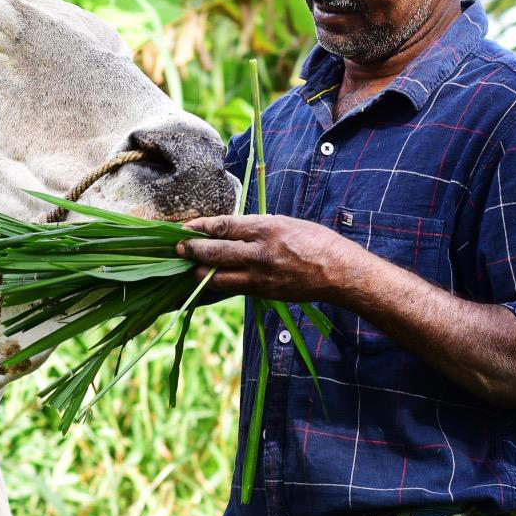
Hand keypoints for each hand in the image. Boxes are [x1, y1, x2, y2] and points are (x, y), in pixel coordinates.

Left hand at [175, 214, 353, 301]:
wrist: (339, 273)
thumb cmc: (315, 241)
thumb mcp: (284, 222)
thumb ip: (255, 226)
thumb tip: (226, 229)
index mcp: (266, 229)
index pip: (223, 226)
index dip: (200, 226)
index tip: (186, 226)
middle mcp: (260, 253)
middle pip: (215, 252)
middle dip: (191, 249)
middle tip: (177, 247)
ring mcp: (260, 277)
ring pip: (218, 276)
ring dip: (200, 270)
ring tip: (190, 265)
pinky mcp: (263, 293)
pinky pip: (232, 288)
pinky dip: (217, 283)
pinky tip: (209, 279)